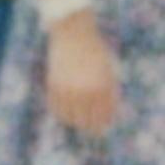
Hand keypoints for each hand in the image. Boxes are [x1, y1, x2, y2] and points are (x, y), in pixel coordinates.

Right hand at [46, 11, 121, 133]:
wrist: (73, 34)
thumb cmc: (95, 51)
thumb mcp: (108, 69)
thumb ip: (110, 90)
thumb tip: (111, 112)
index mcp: (102, 86)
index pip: (104, 115)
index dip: (105, 123)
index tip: (105, 126)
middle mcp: (84, 90)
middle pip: (87, 121)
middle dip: (92, 127)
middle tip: (94, 130)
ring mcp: (67, 89)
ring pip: (71, 119)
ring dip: (76, 122)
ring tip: (80, 121)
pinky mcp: (53, 87)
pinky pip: (57, 109)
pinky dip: (62, 114)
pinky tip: (68, 113)